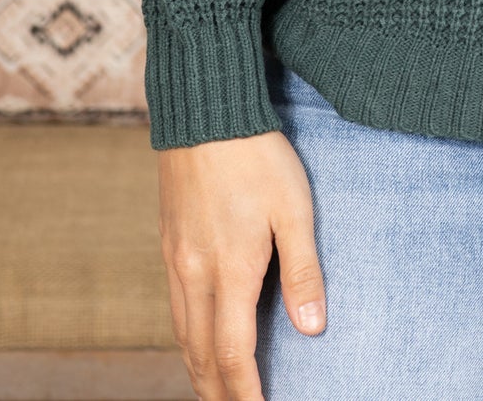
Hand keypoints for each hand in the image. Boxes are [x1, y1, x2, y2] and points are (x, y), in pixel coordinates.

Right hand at [158, 129, 325, 399]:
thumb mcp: (295, 208)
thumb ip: (304, 270)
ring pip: (183, 335)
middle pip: (201, 355)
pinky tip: (198, 341)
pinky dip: (187, 339)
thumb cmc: (257, 155)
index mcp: (230, 270)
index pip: (234, 354)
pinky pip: (175, 309)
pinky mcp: (169, 243)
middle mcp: (195, 273)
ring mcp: (176, 259)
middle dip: (218, 393)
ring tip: (217, 393)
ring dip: (200, 371)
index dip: (246, 394)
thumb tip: (312, 329)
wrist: (204, 109)